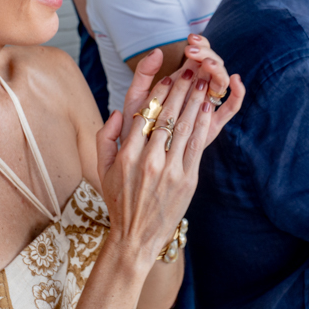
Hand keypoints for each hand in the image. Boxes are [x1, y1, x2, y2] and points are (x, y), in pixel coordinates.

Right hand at [97, 45, 244, 261]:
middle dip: (181, 89)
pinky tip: (206, 108)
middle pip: (168, 115)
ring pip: (184, 126)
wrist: (135, 238)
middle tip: (190, 70)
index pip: (145, 113)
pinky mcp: (187, 180)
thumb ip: (104, 137)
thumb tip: (118, 112)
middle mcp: (149, 160)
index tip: (168, 76)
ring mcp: (170, 170)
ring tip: (202, 82)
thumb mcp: (101, 169)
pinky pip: (197, 145)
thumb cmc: (119, 201)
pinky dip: (202, 123)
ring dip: (195, 101)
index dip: (160, 91)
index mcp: (127, 154)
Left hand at [119, 35, 238, 143]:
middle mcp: (197, 92)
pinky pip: (232, 106)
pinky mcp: (215, 124)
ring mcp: (207, 107)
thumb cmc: (136, 128)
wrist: (139, 159)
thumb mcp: (136, 96)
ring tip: (206, 64)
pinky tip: (236, 79)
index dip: (200, 44)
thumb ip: (143, 73)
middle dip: (207, 54)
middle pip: (212, 65)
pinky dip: (238, 92)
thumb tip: (158, 52)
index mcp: (181, 81)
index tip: (191, 39)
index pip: (198, 55)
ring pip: (221, 81)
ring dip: (217, 69)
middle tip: (195, 51)